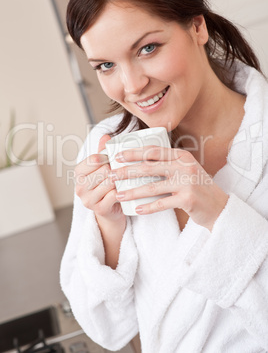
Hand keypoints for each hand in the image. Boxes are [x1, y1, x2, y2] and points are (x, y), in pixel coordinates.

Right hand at [75, 134, 124, 222]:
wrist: (109, 210)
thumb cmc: (106, 185)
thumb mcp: (102, 167)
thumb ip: (102, 151)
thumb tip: (106, 135)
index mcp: (78, 173)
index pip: (93, 159)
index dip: (106, 157)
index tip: (113, 159)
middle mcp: (79, 187)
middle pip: (103, 170)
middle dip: (115, 169)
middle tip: (123, 170)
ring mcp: (88, 200)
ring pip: (109, 182)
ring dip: (121, 180)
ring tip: (127, 178)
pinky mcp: (99, 209)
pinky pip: (114, 195)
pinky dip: (122, 191)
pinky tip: (127, 190)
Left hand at [110, 146, 228, 229]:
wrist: (219, 207)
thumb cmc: (197, 188)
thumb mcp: (185, 170)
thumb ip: (168, 164)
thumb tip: (140, 163)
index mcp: (181, 155)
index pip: (153, 151)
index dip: (134, 152)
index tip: (118, 156)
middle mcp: (184, 166)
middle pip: (149, 167)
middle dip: (127, 171)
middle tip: (111, 175)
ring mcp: (187, 182)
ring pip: (153, 186)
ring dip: (133, 192)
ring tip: (118, 195)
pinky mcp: (188, 199)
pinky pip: (162, 203)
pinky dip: (148, 207)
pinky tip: (136, 209)